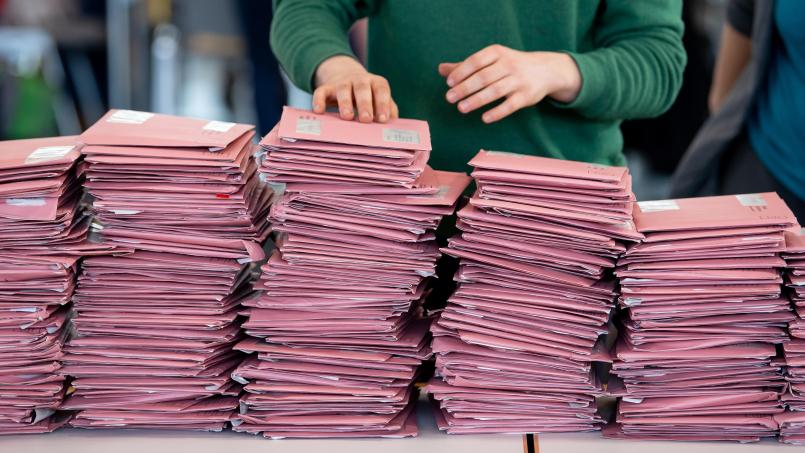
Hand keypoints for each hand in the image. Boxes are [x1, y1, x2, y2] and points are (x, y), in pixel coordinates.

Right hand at [313, 55, 398, 122]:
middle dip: (365, 103)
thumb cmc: (368, 95)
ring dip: (344, 103)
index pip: (381, 90)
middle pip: (362, 89)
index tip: (383, 119)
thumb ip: (388, 109)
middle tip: (366, 119)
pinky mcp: (327, 87)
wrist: (345, 76)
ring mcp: (342, 83)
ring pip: (343, 89)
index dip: (383, 104)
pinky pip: (321, 91)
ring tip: (347, 117)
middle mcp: (359, 80)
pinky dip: (319, 100)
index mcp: (375, 83)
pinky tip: (319, 111)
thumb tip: (394, 125)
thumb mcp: (379, 99)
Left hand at [439, 45, 581, 122]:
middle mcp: (509, 65)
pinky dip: (497, 112)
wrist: (546, 70)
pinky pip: (510, 105)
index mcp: (498, 53)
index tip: (449, 83)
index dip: (461, 72)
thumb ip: (466, 66)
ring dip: (477, 100)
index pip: (476, 61)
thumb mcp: (491, 60)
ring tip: (461, 108)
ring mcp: (519, 81)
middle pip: (484, 77)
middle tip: (449, 98)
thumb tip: (441, 69)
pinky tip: (484, 118)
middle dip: (465, 88)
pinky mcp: (526, 96)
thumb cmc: (510, 65)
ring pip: (495, 91)